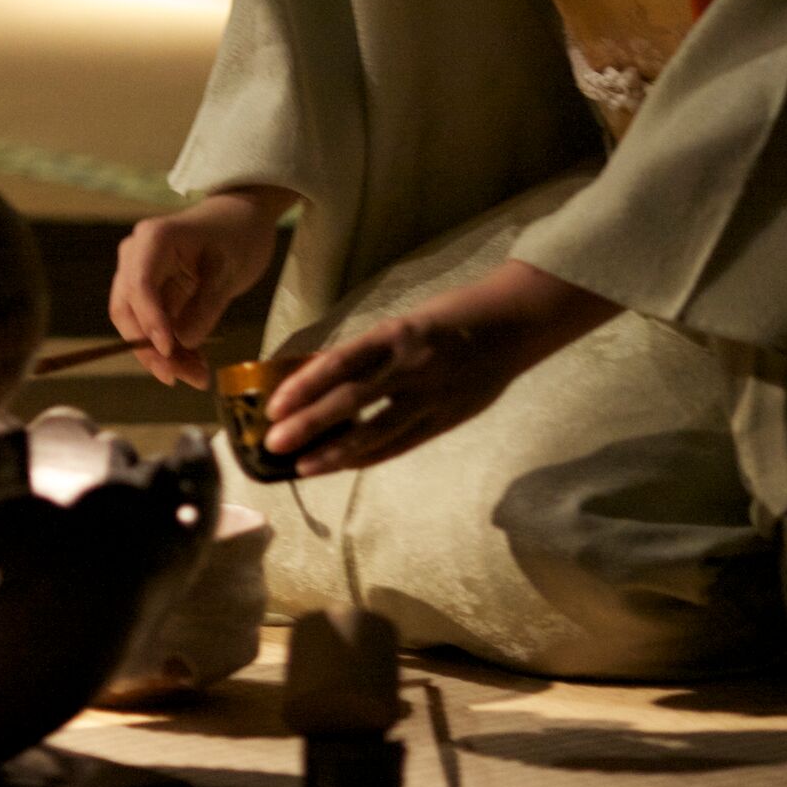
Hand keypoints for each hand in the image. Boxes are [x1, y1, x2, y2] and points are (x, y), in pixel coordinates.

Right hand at [109, 186, 296, 387]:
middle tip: (183, 377)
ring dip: (163, 356)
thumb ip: (207, 306)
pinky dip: (172, 350)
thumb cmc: (237, 236)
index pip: (140, 285)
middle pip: (128, 311)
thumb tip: (180, 343)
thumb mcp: (230, 270)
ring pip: (137, 326)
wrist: (241, 222)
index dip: (150, 321)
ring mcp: (139, 276)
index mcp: (153, 239)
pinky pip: (152, 328)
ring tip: (198, 378)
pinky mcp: (151, 296)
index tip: (169, 350)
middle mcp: (135, 257)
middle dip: (152, 349)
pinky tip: (196, 367)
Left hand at [263, 261, 618, 474]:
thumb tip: (314, 376)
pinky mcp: (446, 420)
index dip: (304, 386)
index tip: (274, 406)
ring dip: (334, 452)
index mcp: (396, 334)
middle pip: (351, 402)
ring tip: (301, 466)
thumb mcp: (403, 324)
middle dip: (309, 425)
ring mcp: (432, 397)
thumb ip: (365, 353)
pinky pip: (399, 445)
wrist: (513, 327)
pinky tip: (339, 465)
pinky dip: (367, 456)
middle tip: (273, 444)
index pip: (341, 363)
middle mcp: (412, 367)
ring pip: (375, 433)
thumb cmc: (448, 319)